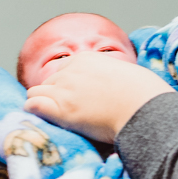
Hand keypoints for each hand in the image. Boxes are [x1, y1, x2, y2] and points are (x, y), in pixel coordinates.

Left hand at [25, 51, 172, 142]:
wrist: (144, 108)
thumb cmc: (144, 94)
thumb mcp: (127, 73)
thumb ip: (112, 76)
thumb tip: (117, 87)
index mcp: (86, 59)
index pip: (63, 68)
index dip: (66, 84)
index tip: (72, 97)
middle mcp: (71, 71)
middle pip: (50, 82)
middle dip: (55, 95)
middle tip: (66, 112)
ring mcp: (64, 89)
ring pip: (36, 92)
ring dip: (42, 103)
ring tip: (51, 118)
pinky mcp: (61, 109)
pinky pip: (33, 105)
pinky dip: (33, 112)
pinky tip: (40, 119)